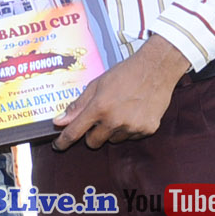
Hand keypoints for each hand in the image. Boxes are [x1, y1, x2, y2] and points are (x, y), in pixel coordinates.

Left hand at [51, 35, 188, 149]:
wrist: (157, 69)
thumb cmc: (124, 74)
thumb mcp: (96, 85)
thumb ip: (77, 106)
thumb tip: (59, 121)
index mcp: (99, 108)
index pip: (75, 132)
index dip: (63, 141)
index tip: (58, 146)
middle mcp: (115, 120)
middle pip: (93, 142)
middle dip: (91, 135)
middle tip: (98, 119)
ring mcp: (133, 127)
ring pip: (113, 140)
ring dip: (112, 131)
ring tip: (121, 110)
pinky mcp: (148, 129)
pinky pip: (131, 137)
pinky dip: (129, 129)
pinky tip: (134, 112)